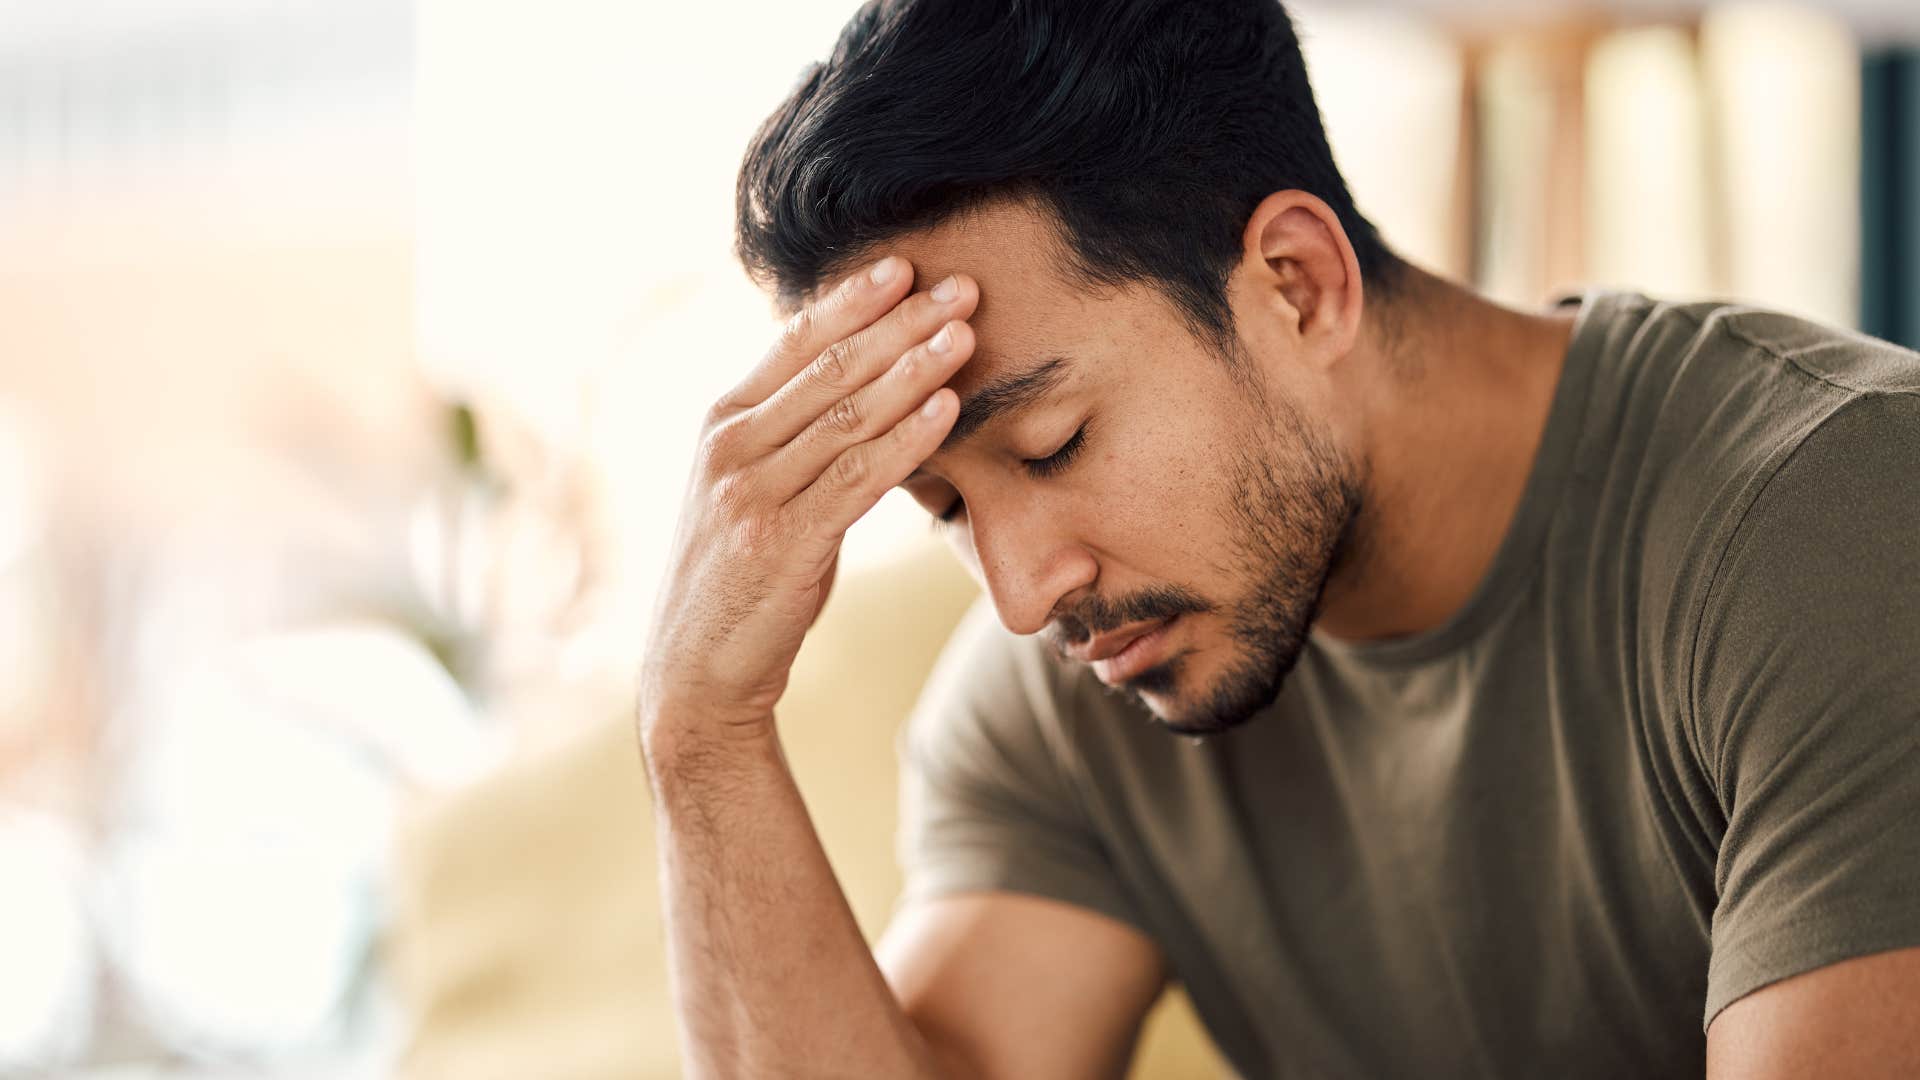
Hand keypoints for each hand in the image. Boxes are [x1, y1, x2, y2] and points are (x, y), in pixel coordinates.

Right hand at [638, 256, 977, 751]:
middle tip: (961, 287)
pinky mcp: (781, 541)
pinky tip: (947, 409)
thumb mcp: (753, 490)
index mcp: (724, 423)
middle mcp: (731, 446)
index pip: (795, 343)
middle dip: (901, 322)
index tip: (906, 265)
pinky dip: (906, 439)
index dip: (853, 300)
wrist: (697, 669)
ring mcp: (752, 492)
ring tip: (965, 334)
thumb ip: (791, 436)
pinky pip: (856, 478)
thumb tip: (858, 385)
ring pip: (848, 415)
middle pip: (830, 368)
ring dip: (913, 369)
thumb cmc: (741, 575)